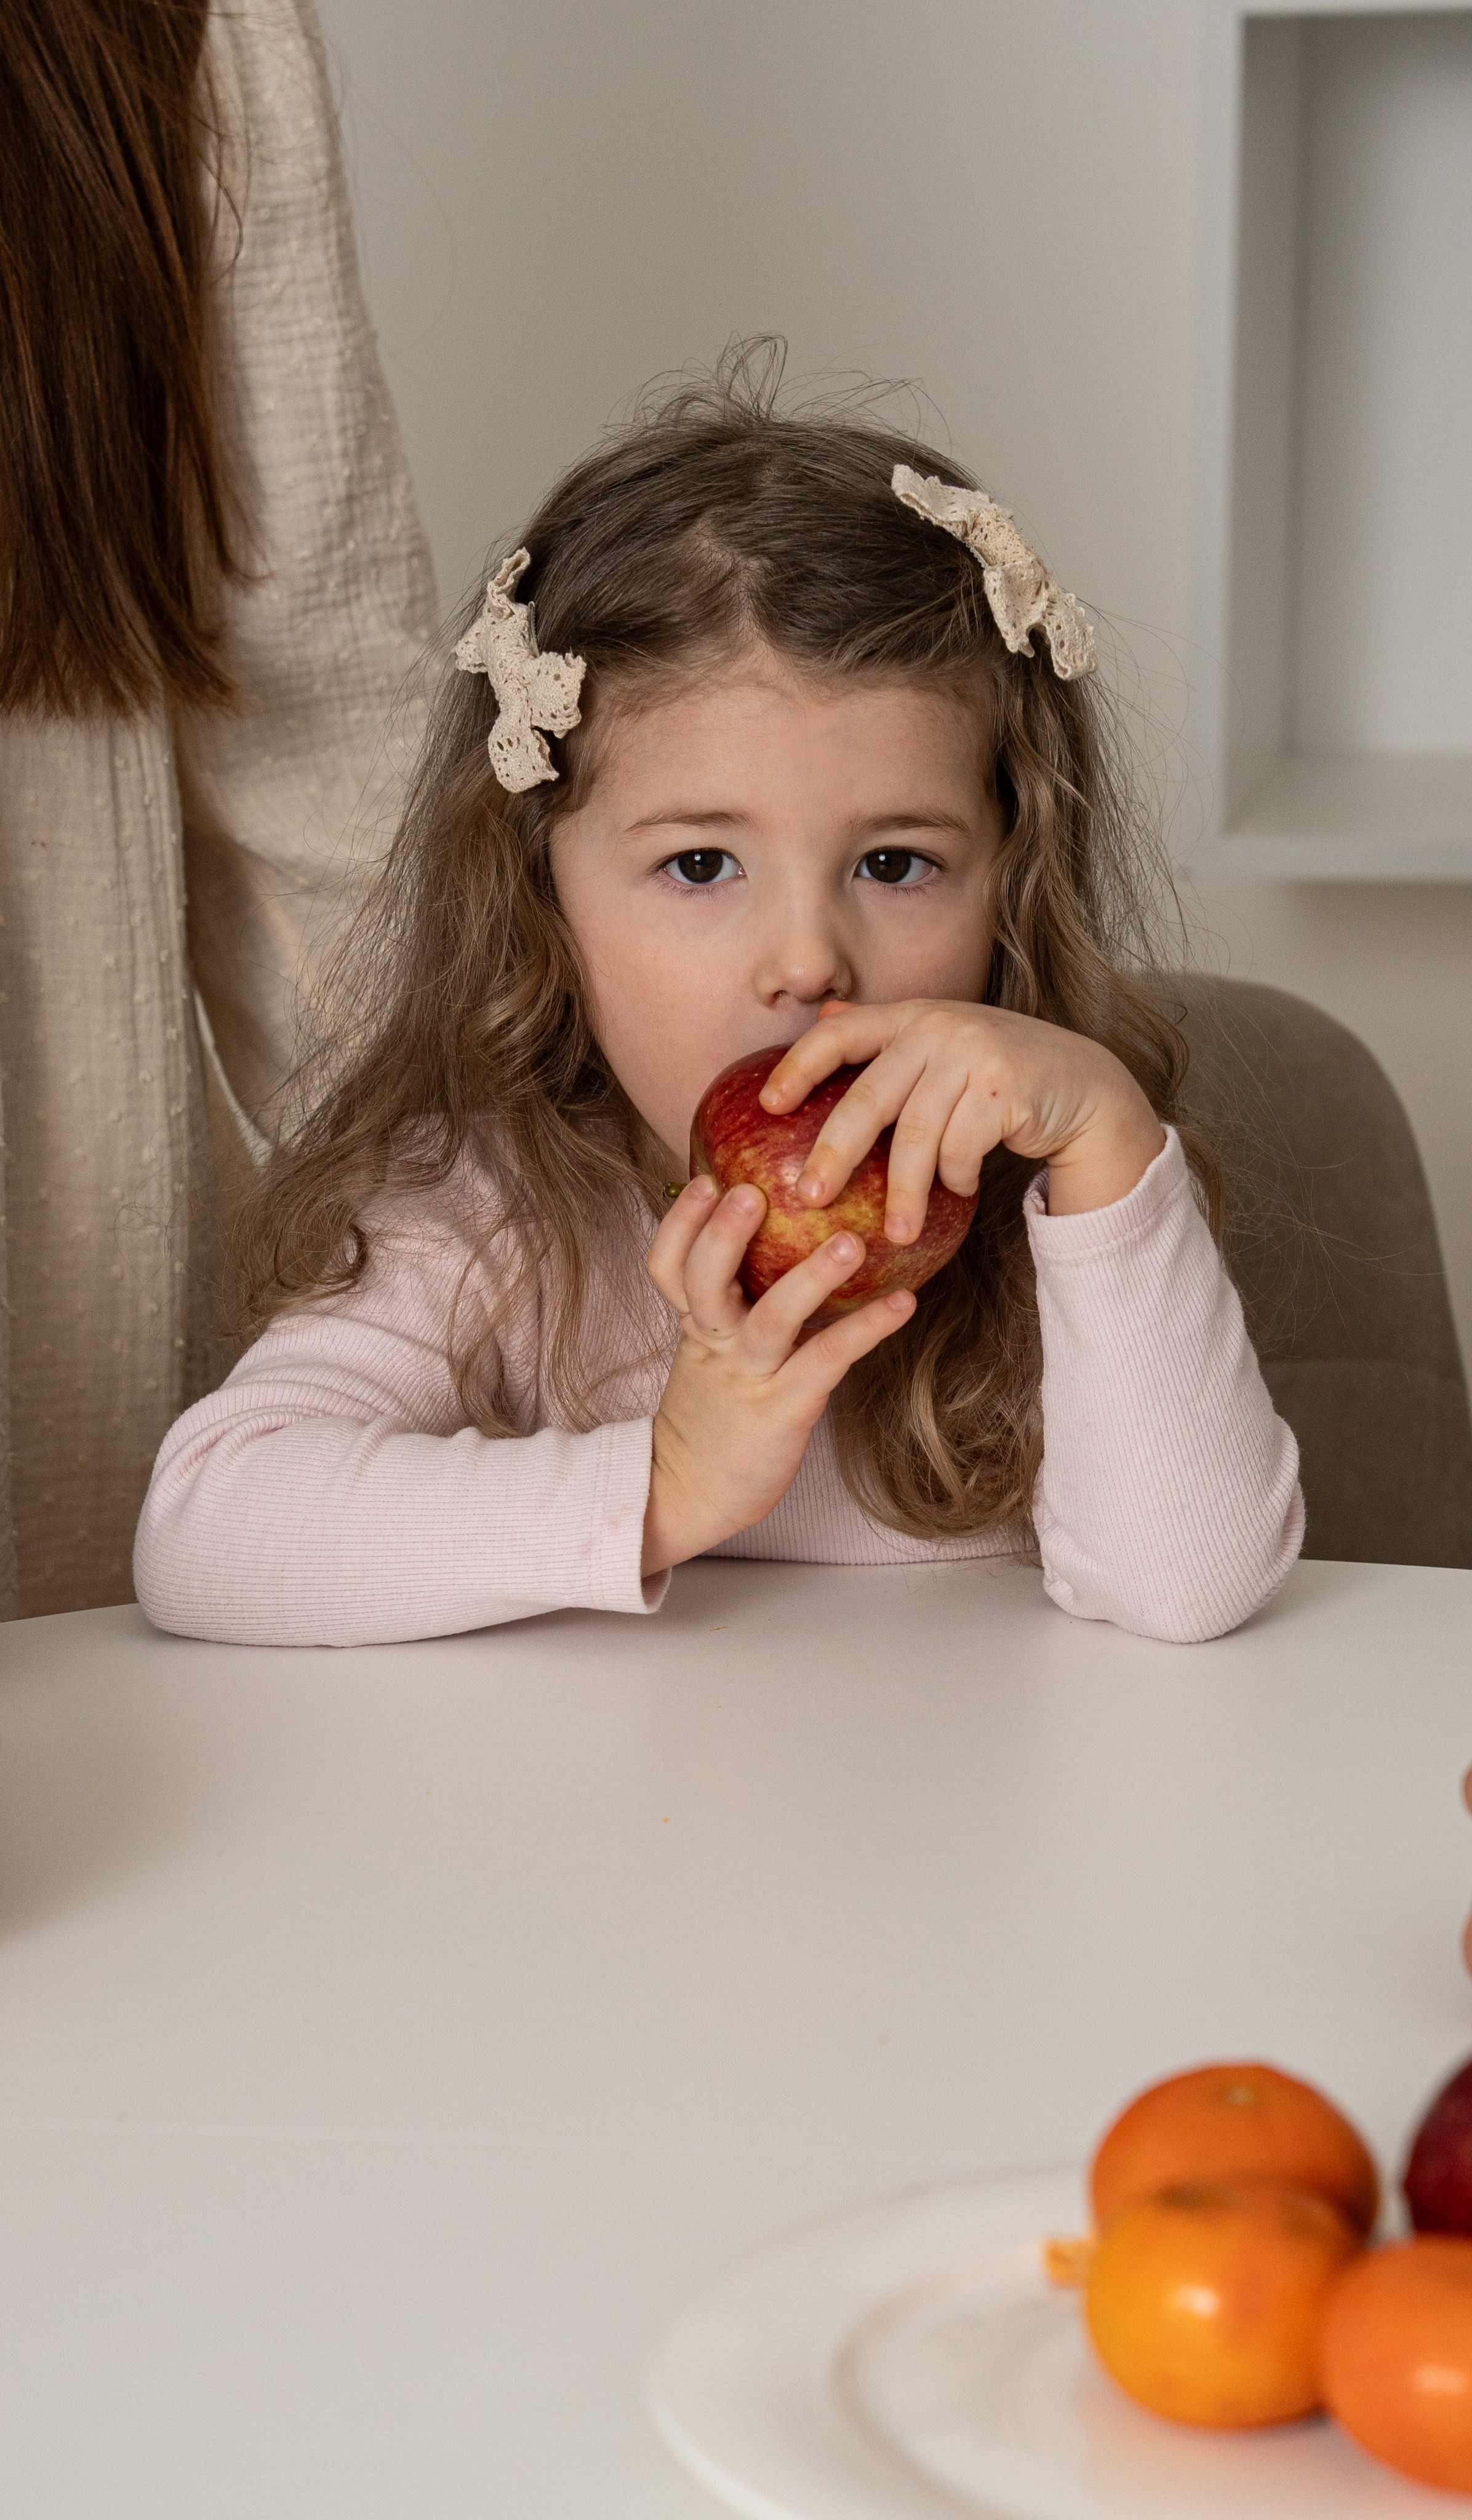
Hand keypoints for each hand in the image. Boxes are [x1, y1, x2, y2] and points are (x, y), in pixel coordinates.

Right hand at [642, 1175, 914, 1574]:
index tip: (703, 1180)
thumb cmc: (712, 1415)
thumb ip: (729, 1303)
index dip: (681, 1223)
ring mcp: (748, 1376)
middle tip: (748, 1190)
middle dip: (720, 1235)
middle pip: (702, 1281)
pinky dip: (865, 1329)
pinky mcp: (783, 1409)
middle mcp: (715, 1343)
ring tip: (850, 1243)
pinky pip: (824, 1361)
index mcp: (696, 1324)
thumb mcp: (708, 1352)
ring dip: (809, 1277)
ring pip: (770, 1319)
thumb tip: (770, 1244)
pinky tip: (903, 1304)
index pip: (669, 1266)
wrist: (689, 1495)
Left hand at [759, 999, 1166, 1230]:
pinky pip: (961, 1148)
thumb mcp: (940, 1049)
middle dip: (835, 1152)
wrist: (1083, 1087)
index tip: (767, 1106)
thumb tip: (821, 1020)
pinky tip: (958, 1191)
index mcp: (911, 1017)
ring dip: (905, 1193)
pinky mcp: (1006, 1087)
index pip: (840, 1034)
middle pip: (869, 1097)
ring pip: (918, 1135)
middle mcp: (938, 1026)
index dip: (799, 1066)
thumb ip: (885, 1041)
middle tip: (809, 1198)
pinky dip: (955, 1178)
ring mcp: (973, 1053)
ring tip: (894, 1234)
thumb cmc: (997, 1078)